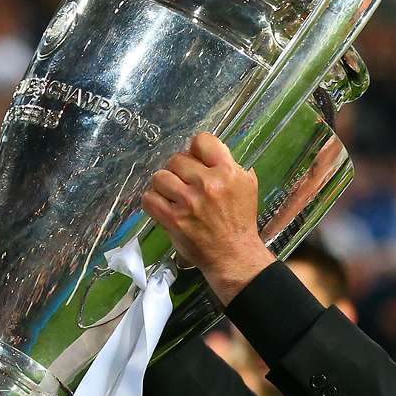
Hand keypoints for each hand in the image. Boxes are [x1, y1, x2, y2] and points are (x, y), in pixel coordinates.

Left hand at [142, 133, 274, 303]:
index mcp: (228, 172)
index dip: (196, 149)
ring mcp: (189, 202)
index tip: (196, 161)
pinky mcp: (173, 220)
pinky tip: (163, 206)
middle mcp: (208, 184)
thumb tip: (204, 153)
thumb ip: (228, 165)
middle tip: (186, 184)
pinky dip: (153, 201)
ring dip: (164, 186)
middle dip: (179, 171)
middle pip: (177, 159)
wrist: (234, 255)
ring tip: (173, 196)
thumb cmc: (240, 220)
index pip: (201, 141)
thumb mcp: (246, 185)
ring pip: (160, 176)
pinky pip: (149, 198)